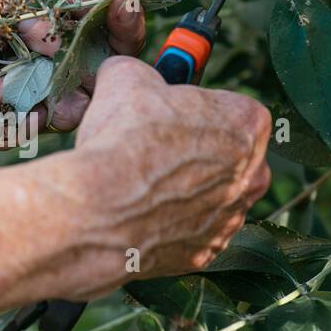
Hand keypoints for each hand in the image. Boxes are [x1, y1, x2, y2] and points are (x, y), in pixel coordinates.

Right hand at [0, 55, 270, 330]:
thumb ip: (131, 74)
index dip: (189, 103)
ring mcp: (225, 226)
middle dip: (181, 147)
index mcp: (244, 127)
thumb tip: (120, 69)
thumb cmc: (108, 137)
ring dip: (168, 189)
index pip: (230, 106)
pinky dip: (154, 227)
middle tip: (134, 143)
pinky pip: (179, 235)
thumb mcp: (120, 84)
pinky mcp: (193, 261)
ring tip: (116, 182)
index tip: (158, 108)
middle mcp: (248, 179)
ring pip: (201, 198)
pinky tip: (117, 217)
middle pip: (219, 155)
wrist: (83, 213)